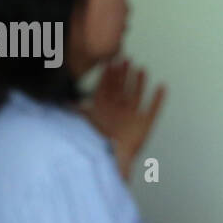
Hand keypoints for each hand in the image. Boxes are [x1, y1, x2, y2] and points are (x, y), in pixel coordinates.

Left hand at [83, 57, 165, 180]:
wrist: (111, 163)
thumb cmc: (97, 146)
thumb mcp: (84, 125)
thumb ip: (76, 113)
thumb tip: (61, 102)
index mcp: (104, 111)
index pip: (106, 88)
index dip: (108, 75)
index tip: (109, 62)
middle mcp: (118, 112)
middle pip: (122, 88)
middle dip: (123, 74)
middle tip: (125, 59)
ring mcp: (132, 117)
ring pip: (137, 96)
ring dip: (140, 83)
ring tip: (142, 69)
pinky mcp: (145, 125)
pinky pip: (153, 109)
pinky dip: (158, 99)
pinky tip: (162, 87)